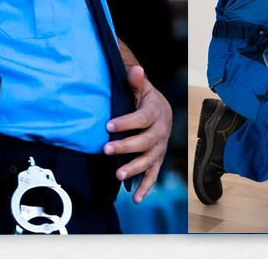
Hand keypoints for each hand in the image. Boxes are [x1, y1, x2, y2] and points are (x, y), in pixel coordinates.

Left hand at [103, 65, 171, 202]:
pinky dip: (146, 187)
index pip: (141, 119)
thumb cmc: (145, 98)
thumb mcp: (141, 87)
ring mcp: (159, 149)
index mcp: (155, 113)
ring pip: (149, 161)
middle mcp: (160, 133)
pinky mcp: (156, 160)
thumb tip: (135, 69)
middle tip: (106, 149)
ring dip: (134, 168)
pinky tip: (135, 198)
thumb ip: (136, 81)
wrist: (161, 110)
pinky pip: (153, 175)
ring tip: (118, 174)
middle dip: (126, 147)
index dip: (125, 123)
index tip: (108, 126)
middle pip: (145, 142)